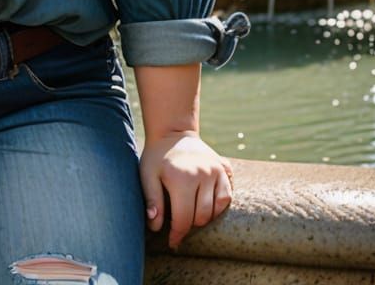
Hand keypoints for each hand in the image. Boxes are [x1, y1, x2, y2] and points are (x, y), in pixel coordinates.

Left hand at [140, 130, 232, 249]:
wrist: (172, 132)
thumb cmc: (157, 157)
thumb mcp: (147, 175)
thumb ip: (152, 200)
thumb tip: (155, 226)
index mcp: (182, 178)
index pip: (184, 219)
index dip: (177, 235)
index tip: (172, 242)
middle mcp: (203, 175)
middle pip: (202, 217)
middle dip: (189, 224)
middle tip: (179, 220)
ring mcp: (216, 171)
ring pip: (217, 210)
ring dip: (205, 216)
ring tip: (191, 212)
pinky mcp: (225, 169)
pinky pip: (227, 197)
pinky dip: (218, 206)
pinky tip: (205, 203)